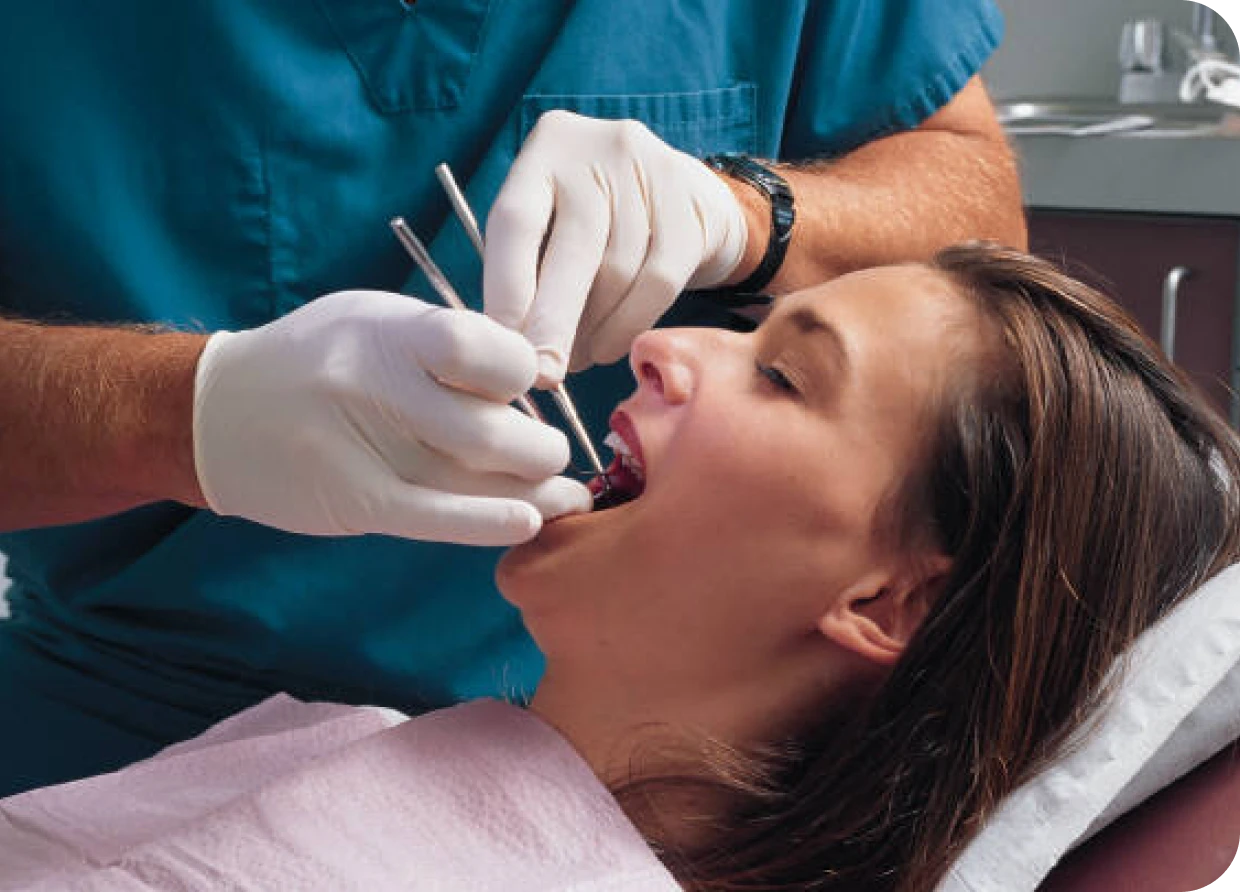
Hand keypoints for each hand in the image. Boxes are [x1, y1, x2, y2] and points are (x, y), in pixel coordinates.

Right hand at [193, 291, 590, 544]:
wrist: (215, 412)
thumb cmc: (318, 360)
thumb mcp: (376, 320)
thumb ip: (448, 342)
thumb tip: (536, 377)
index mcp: (388, 329)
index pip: (483, 349)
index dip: (522, 373)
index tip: (531, 388)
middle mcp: (375, 384)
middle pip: (488, 428)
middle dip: (540, 448)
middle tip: (553, 454)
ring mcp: (362, 447)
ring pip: (471, 479)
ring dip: (535, 493)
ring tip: (566, 495)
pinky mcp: (353, 500)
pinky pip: (435, 518)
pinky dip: (489, 523)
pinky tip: (529, 522)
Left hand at [483, 110, 747, 383]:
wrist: (687, 197)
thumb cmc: (598, 222)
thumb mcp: (554, 223)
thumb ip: (528, 267)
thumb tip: (510, 346)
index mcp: (546, 149)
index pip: (516, 221)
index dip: (507, 289)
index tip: (503, 348)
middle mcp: (597, 152)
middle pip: (571, 250)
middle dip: (552, 323)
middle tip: (541, 375)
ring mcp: (649, 174)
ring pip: (615, 274)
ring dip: (590, 331)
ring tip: (574, 358)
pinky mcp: (689, 209)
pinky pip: (656, 283)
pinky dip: (628, 326)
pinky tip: (608, 347)